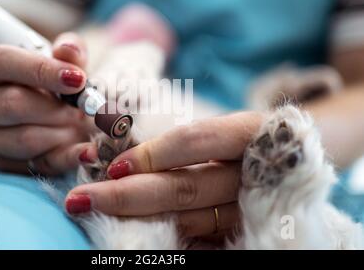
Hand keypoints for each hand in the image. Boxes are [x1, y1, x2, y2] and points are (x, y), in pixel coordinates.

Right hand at [0, 33, 97, 174]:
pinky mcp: (4, 164)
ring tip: (80, 123)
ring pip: (26, 138)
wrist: (63, 116)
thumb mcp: (67, 61)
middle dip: (56, 107)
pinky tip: (88, 151)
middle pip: (12, 104)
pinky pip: (40, 165)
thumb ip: (70, 51)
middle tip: (83, 107)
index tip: (77, 78)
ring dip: (63, 131)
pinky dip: (69, 157)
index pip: (1, 62)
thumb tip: (69, 51)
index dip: (40, 70)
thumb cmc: (58, 84)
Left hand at [65, 111, 262, 239]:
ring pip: (189, 220)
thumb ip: (181, 142)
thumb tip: (115, 154)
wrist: (293, 163)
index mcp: (248, 132)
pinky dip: (168, 240)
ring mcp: (253, 208)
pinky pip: (203, 241)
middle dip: (125, 196)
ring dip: (138, 220)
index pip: (194, 140)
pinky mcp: (248, 231)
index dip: (150, 154)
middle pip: (184, 187)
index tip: (111, 167)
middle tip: (78, 199)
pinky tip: (134, 238)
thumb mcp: (223, 129)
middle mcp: (254, 172)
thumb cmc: (245, 140)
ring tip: (96, 215)